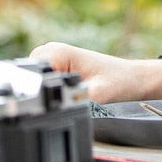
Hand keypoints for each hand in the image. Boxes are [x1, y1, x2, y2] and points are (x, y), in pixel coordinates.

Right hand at [29, 42, 161, 103]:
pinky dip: (52, 90)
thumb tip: (60, 111)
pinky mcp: (56, 65)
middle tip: (74, 94)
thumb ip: (74, 100)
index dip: (39, 92)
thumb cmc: (120, 81)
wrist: (133, 79)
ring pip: (35, 82)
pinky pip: (43, 81)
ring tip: (78, 91)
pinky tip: (72, 92)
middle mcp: (50, 51)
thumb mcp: (97, 95)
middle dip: (44, 93)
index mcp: (56, 52)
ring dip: (49, 92)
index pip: (28, 75)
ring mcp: (52, 58)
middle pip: (30, 80)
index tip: (59, 99)